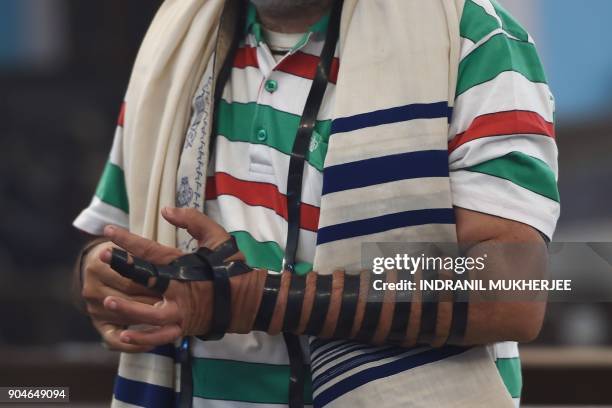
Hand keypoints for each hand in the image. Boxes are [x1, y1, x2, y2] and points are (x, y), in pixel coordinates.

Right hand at [81, 240, 171, 351]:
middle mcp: (91, 288)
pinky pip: (115, 340)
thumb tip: (168, 239)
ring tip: (171, 318)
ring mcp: (93, 309)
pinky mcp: (99, 325)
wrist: (100, 267)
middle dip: (154, 300)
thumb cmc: (124, 254)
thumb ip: (143, 248)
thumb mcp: (129, 246)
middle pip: (128, 298)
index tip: (172, 285)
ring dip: (148, 320)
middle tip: (176, 302)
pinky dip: (133, 344)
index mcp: (98, 265)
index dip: (153, 282)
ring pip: (125, 318)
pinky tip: (151, 341)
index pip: (130, 278)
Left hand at [100, 208, 239, 348]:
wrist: (250, 300)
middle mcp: (179, 290)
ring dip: (127, 308)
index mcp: (184, 266)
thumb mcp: (217, 236)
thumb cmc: (233, 267)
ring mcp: (181, 312)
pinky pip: (159, 337)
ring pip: (148, 314)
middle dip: (122, 267)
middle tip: (101, 257)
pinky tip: (124, 334)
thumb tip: (166, 211)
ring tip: (107, 301)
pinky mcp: (184, 328)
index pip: (150, 250)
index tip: (108, 231)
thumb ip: (192, 220)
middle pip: (145, 279)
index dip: (128, 240)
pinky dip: (142, 338)